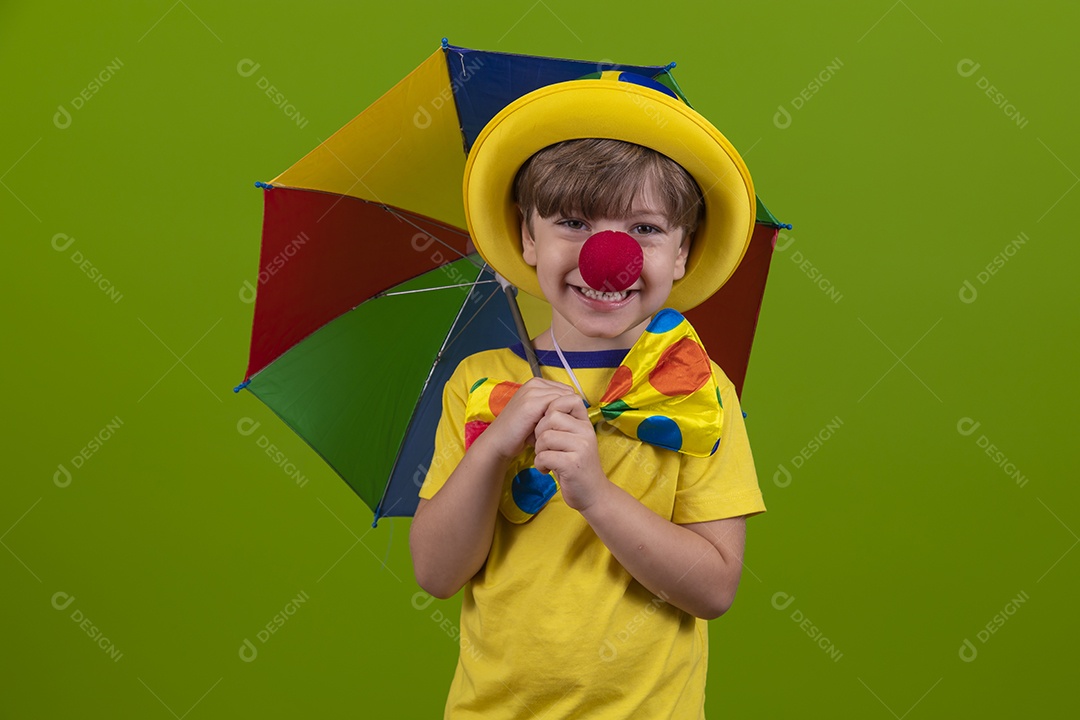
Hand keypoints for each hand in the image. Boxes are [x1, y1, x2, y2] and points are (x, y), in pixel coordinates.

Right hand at [482, 378, 577, 461]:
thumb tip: (576, 410)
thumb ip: (554, 409)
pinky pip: (558, 407)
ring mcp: (532, 392)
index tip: (563, 422)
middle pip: (568, 394)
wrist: (498, 442)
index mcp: (536, 384)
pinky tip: (549, 431)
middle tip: (558, 428)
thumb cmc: (519, 432)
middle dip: (567, 411)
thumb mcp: (539, 415)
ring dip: (563, 416)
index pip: (566, 390)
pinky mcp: (531, 403)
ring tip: (553, 430)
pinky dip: (557, 421)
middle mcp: (534, 384)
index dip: (568, 407)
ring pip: (564, 400)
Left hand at [533, 394, 608, 511]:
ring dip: (538, 450)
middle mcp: (586, 431)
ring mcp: (581, 447)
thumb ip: (562, 424)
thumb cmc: (576, 466)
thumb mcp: (574, 440)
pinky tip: (546, 470)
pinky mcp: (573, 464)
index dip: (550, 409)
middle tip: (543, 447)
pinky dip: (539, 464)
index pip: (567, 399)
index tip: (548, 426)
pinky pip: (544, 456)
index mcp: (585, 423)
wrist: (593, 494)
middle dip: (539, 432)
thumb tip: (540, 407)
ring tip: (546, 459)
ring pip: (545, 436)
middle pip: (550, 417)